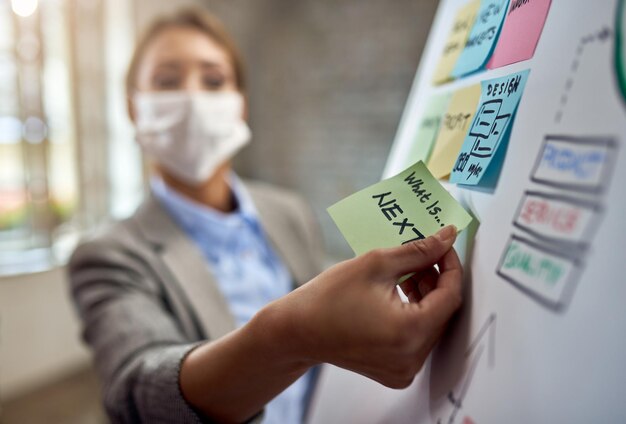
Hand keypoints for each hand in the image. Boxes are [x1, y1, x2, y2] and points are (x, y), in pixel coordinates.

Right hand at [180, 225, 462, 421]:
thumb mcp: (376, 263)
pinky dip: (415, 314)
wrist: (297, 331)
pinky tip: (401, 291)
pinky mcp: (396, 372)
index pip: (450, 295)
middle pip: (443, 312)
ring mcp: (404, 369)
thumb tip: (447, 236)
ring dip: (427, 296)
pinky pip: (417, 338)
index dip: (451, 266)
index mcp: (409, 332)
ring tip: (411, 270)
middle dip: (437, 279)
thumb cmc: (329, 297)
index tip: (445, 245)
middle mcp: (411, 358)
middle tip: (426, 253)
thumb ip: (418, 250)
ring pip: (431, 325)